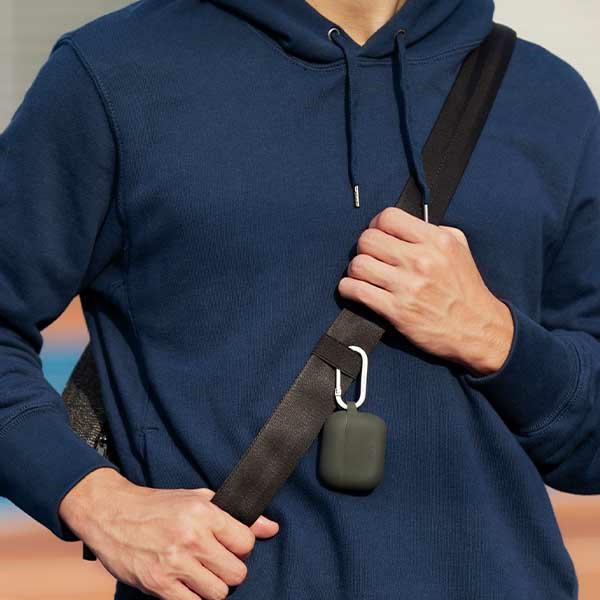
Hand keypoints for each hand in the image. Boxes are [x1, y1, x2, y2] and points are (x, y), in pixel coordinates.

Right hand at [59, 468, 278, 599]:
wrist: (113, 514)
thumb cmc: (159, 506)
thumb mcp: (199, 499)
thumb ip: (236, 516)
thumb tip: (272, 528)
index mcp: (204, 513)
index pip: (246, 543)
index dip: (242, 548)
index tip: (230, 546)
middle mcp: (192, 538)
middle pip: (236, 573)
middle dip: (230, 571)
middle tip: (216, 562)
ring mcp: (175, 564)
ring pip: (218, 593)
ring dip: (212, 587)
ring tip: (200, 573)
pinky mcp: (159, 585)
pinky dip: (193, 597)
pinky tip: (185, 582)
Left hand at [338, 207, 513, 375]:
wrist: (478, 330)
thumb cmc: (466, 290)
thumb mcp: (459, 249)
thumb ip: (433, 231)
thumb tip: (404, 226)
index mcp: (436, 241)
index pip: (388, 217)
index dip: (376, 225)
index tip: (378, 236)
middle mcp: (421, 260)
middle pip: (367, 239)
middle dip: (364, 248)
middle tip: (370, 258)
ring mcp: (407, 286)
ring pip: (358, 264)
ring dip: (355, 270)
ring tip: (363, 276)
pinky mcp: (396, 310)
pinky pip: (356, 291)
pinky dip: (348, 289)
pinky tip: (355, 290)